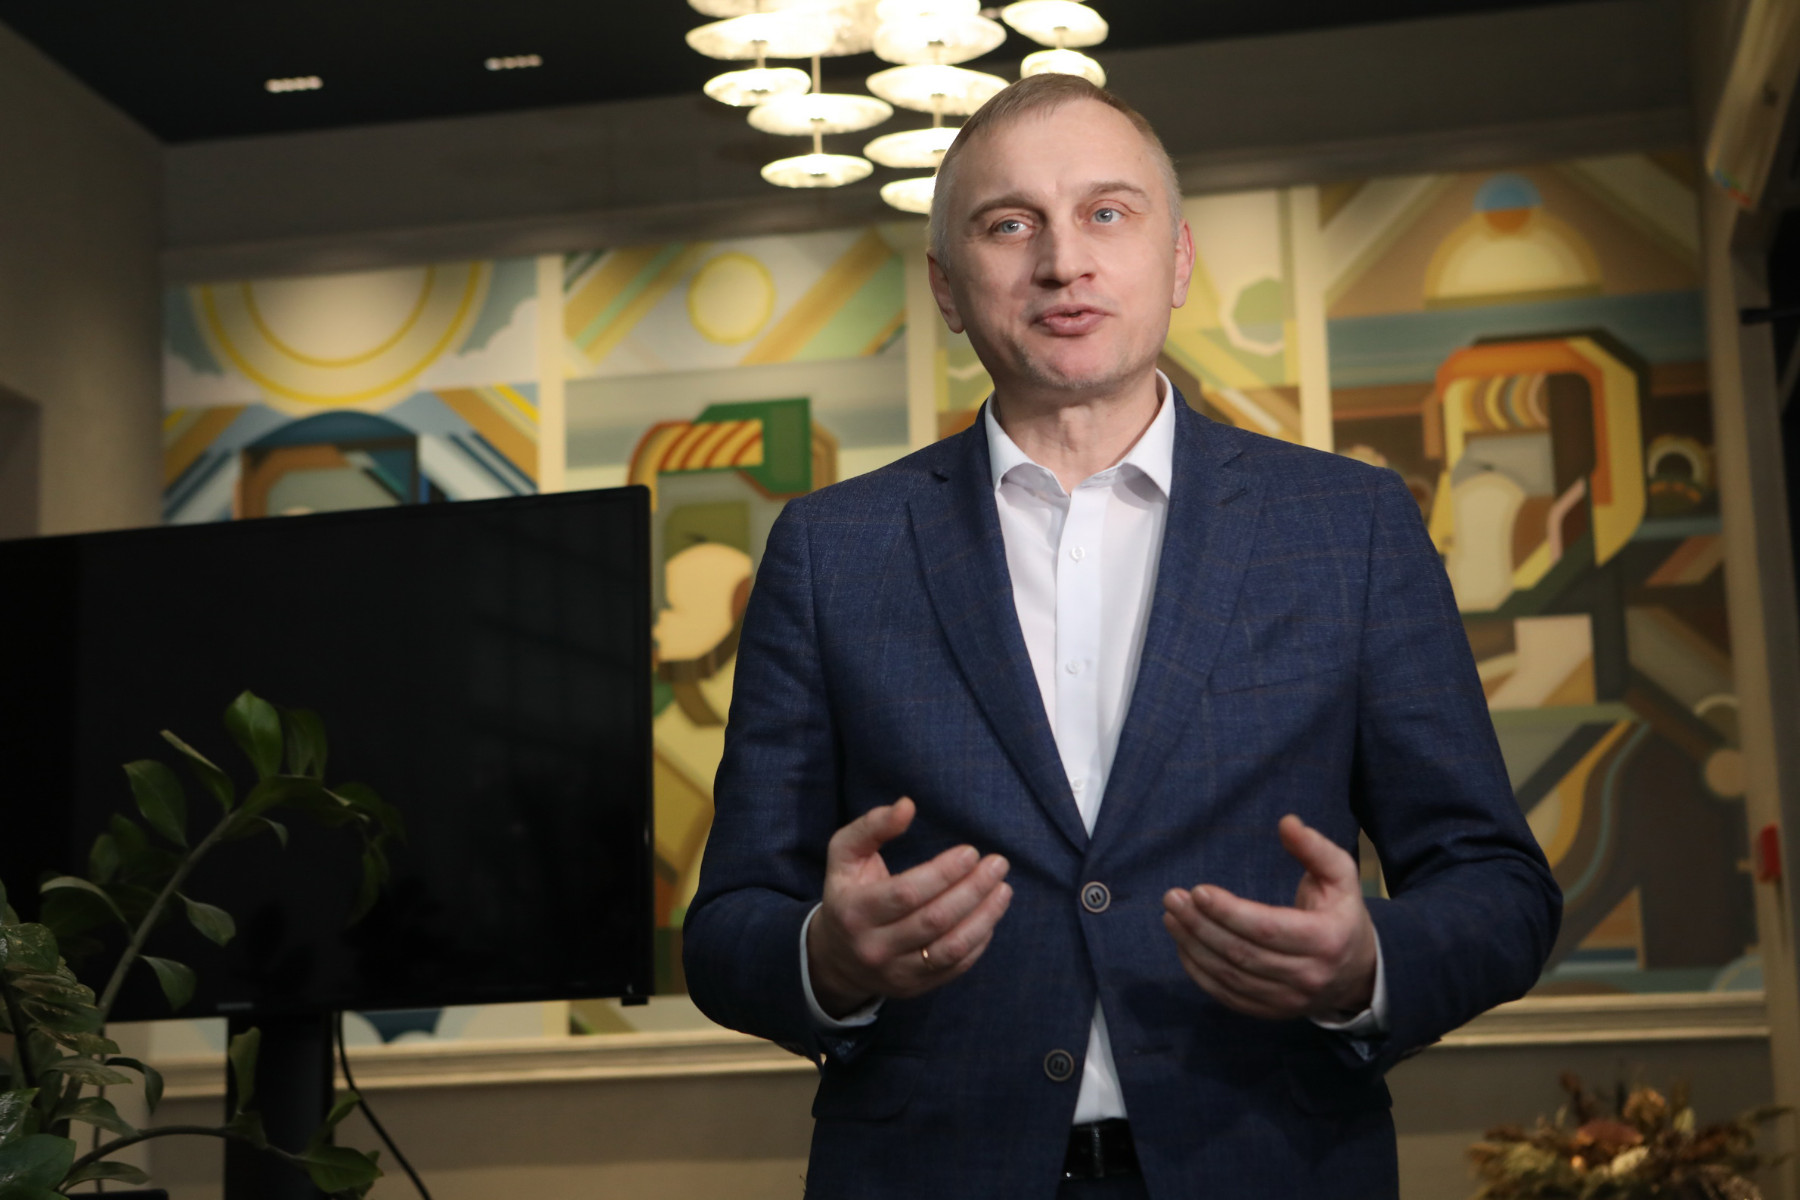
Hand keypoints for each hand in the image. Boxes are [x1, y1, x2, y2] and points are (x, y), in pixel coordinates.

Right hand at [807, 797, 1012, 1017]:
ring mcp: (895, 973)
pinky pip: (955, 967)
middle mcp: (874, 947)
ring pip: (950, 949)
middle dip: (973, 890)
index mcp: (854, 911)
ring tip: (1004, 890)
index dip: (944, 872)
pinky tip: (990, 916)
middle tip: (998, 865)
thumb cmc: (848, 892)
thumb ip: (872, 826)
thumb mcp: (845, 854)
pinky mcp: (914, 988)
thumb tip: (907, 805)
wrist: (836, 957)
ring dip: (984, 918)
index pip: (907, 893)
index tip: (971, 852)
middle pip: (934, 920)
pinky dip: (978, 942)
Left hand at [1161, 815, 1375, 1020]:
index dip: (1229, 912)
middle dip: (1201, 925)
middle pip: (1242, 953)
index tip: (1198, 890)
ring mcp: (1287, 1000)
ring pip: (1230, 975)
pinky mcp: (1270, 1012)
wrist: (1357, 974)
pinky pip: (1227, 994)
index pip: (1267, 929)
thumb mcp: (1341, 877)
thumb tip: (1286, 822)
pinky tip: (1183, 944)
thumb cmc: (1341, 914)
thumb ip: (1315, 848)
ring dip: (1193, 946)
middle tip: (1172, 899)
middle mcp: (1307, 976)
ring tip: (1171, 916)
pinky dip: (1199, 971)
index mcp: (1326, 939)